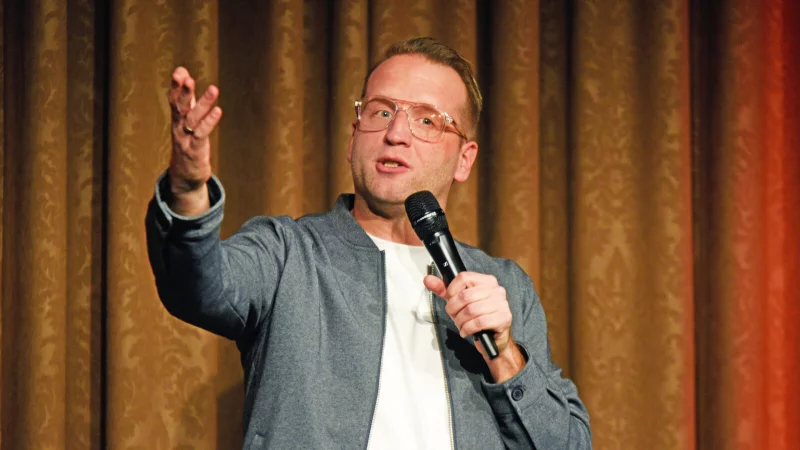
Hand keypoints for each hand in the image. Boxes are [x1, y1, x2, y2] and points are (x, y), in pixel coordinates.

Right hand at [166, 67, 222, 214]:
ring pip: (193, 119)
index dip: (176, 87)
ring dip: (202, 104)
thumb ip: (185, 96)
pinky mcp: (195, 150)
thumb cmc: (187, 141)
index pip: (174, 100)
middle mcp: (179, 127)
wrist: (185, 175)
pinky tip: (218, 110)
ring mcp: (186, 139)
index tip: (180, 72)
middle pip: (179, 108)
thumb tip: (182, 71)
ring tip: (213, 89)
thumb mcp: (185, 118)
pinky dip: (209, 122)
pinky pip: (202, 134)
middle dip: (183, 93)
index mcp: (177, 119)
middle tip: (187, 78)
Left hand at [423, 272, 512, 353]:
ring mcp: (502, 304)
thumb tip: (428, 279)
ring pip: (471, 310)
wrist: (494, 339)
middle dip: (454, 310)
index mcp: (486, 281)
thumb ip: (444, 290)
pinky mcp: (504, 318)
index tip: (450, 301)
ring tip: (461, 325)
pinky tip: (466, 331)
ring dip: (460, 321)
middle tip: (454, 317)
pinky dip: (468, 329)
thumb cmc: (477, 317)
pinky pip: (479, 323)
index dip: (451, 291)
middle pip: (465, 296)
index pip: (464, 277)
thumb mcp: (458, 302)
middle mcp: (496, 290)